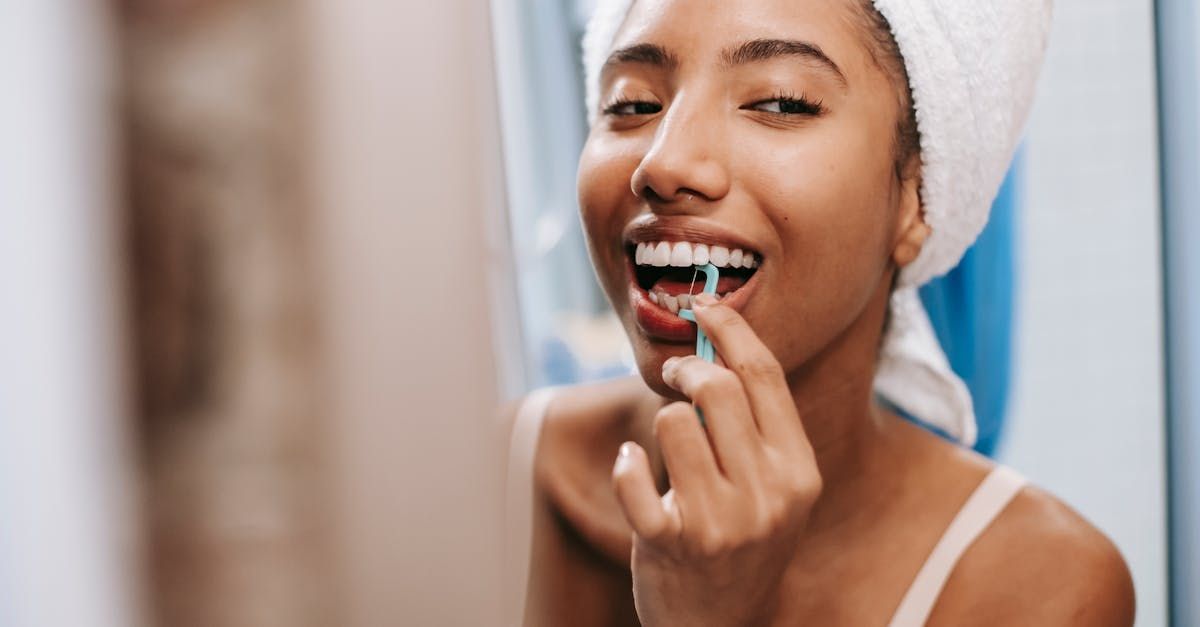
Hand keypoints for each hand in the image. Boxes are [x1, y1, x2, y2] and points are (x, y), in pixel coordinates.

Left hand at [611, 292, 822, 626]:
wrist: (719, 625)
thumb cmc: (742, 541)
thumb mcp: (773, 489)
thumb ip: (757, 427)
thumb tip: (719, 345)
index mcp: (799, 472)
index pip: (764, 377)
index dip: (731, 329)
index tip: (705, 303)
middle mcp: (766, 495)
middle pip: (717, 388)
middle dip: (687, 368)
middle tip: (675, 373)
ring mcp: (720, 522)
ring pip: (671, 421)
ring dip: (660, 422)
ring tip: (665, 449)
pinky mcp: (671, 543)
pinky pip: (633, 475)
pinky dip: (624, 465)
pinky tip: (631, 468)